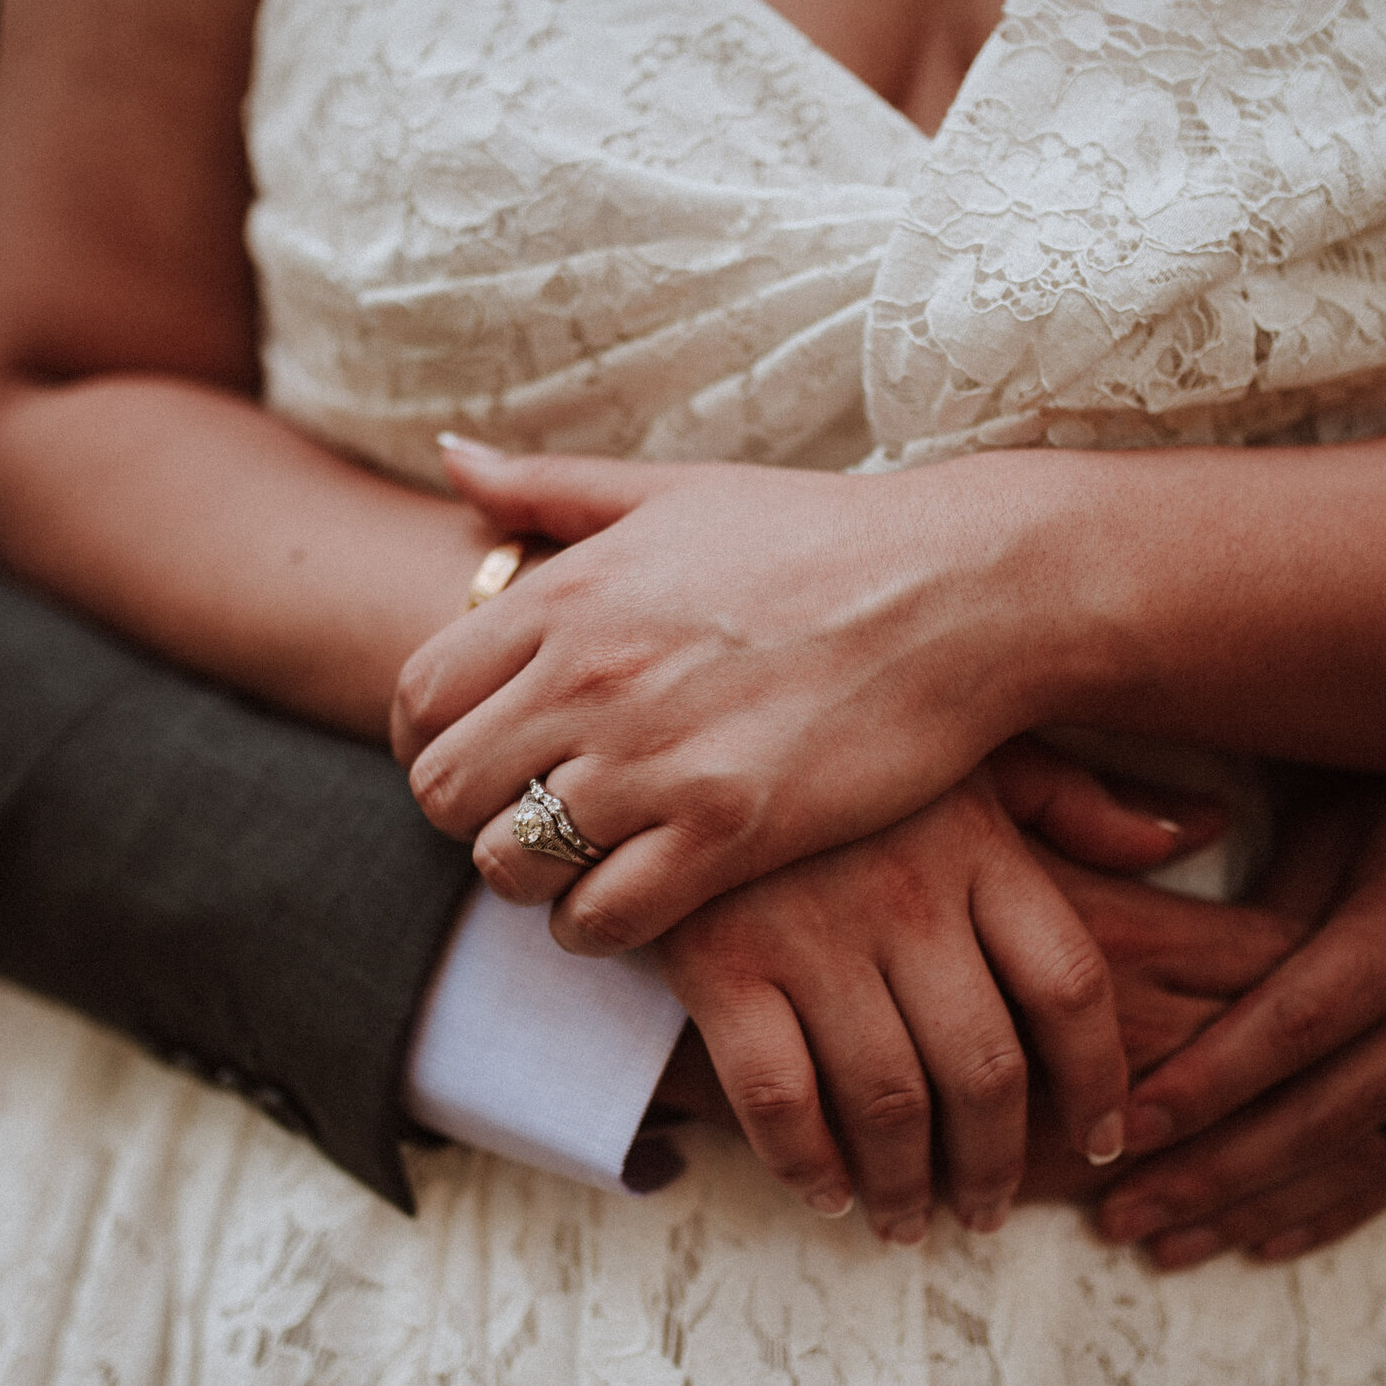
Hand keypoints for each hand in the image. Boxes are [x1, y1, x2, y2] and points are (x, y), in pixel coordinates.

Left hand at [393, 440, 1050, 955]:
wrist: (966, 591)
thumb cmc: (827, 537)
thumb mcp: (679, 490)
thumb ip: (552, 488)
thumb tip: (451, 459)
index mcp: (568, 594)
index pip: (418, 696)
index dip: (432, 742)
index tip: (483, 759)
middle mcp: (590, 677)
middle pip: (443, 792)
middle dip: (475, 818)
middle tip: (532, 818)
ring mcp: (654, 760)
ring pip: (510, 866)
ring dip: (536, 878)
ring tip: (587, 863)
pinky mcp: (726, 832)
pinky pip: (600, 919)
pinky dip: (601, 926)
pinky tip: (641, 901)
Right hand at [654, 741, 1205, 1242]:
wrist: (661, 716)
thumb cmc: (832, 737)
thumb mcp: (962, 744)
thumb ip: (1077, 803)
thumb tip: (1195, 835)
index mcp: (978, 841)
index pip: (1072, 988)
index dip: (1099, 1083)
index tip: (1104, 1139)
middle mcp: (906, 892)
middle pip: (988, 1068)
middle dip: (997, 1163)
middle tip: (988, 1208)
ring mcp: (809, 931)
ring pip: (890, 1101)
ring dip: (907, 1185)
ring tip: (908, 1218)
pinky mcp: (717, 961)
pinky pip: (779, 1098)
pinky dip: (807, 1163)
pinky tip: (826, 1188)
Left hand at [1084, 762, 1385, 1265]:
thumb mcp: (1326, 818)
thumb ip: (1255, 916)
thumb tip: (1146, 990)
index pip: (1296, 1029)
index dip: (1205, 1086)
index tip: (1119, 1129)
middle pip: (1321, 1115)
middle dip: (1209, 1174)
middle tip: (1114, 1214)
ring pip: (1359, 1159)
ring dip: (1254, 1209)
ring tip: (1160, 1244)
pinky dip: (1330, 1211)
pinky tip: (1256, 1242)